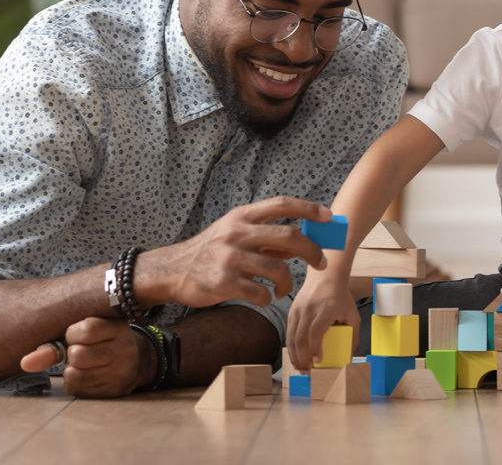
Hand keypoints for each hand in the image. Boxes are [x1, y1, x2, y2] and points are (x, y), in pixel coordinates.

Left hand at [20, 317, 149, 397]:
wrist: (136, 360)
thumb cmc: (102, 341)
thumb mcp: (86, 332)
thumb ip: (54, 343)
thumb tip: (25, 363)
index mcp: (119, 328)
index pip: (85, 330)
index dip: (73, 333)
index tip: (79, 334)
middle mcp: (125, 350)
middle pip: (77, 354)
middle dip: (72, 353)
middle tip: (84, 350)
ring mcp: (122, 373)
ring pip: (74, 374)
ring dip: (71, 369)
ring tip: (85, 363)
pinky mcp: (114, 391)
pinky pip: (77, 389)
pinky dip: (74, 382)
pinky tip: (87, 375)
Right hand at [143, 197, 330, 309]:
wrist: (172, 271)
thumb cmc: (210, 252)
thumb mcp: (234, 234)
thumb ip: (264, 237)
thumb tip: (300, 244)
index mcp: (241, 217)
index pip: (281, 204)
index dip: (308, 208)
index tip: (329, 216)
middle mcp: (237, 233)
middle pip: (288, 236)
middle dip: (312, 250)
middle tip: (321, 263)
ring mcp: (230, 258)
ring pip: (278, 270)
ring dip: (287, 283)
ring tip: (282, 289)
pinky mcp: (224, 282)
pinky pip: (260, 292)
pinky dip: (267, 298)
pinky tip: (262, 297)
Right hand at [286, 269, 360, 371]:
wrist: (326, 277)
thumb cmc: (341, 297)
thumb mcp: (353, 315)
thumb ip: (354, 336)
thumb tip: (349, 357)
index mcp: (325, 309)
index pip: (315, 332)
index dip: (315, 349)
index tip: (318, 362)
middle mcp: (309, 309)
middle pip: (300, 338)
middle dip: (302, 358)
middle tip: (307, 373)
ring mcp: (298, 309)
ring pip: (291, 336)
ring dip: (294, 355)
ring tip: (300, 368)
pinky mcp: (292, 311)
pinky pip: (289, 331)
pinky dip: (291, 346)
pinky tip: (296, 356)